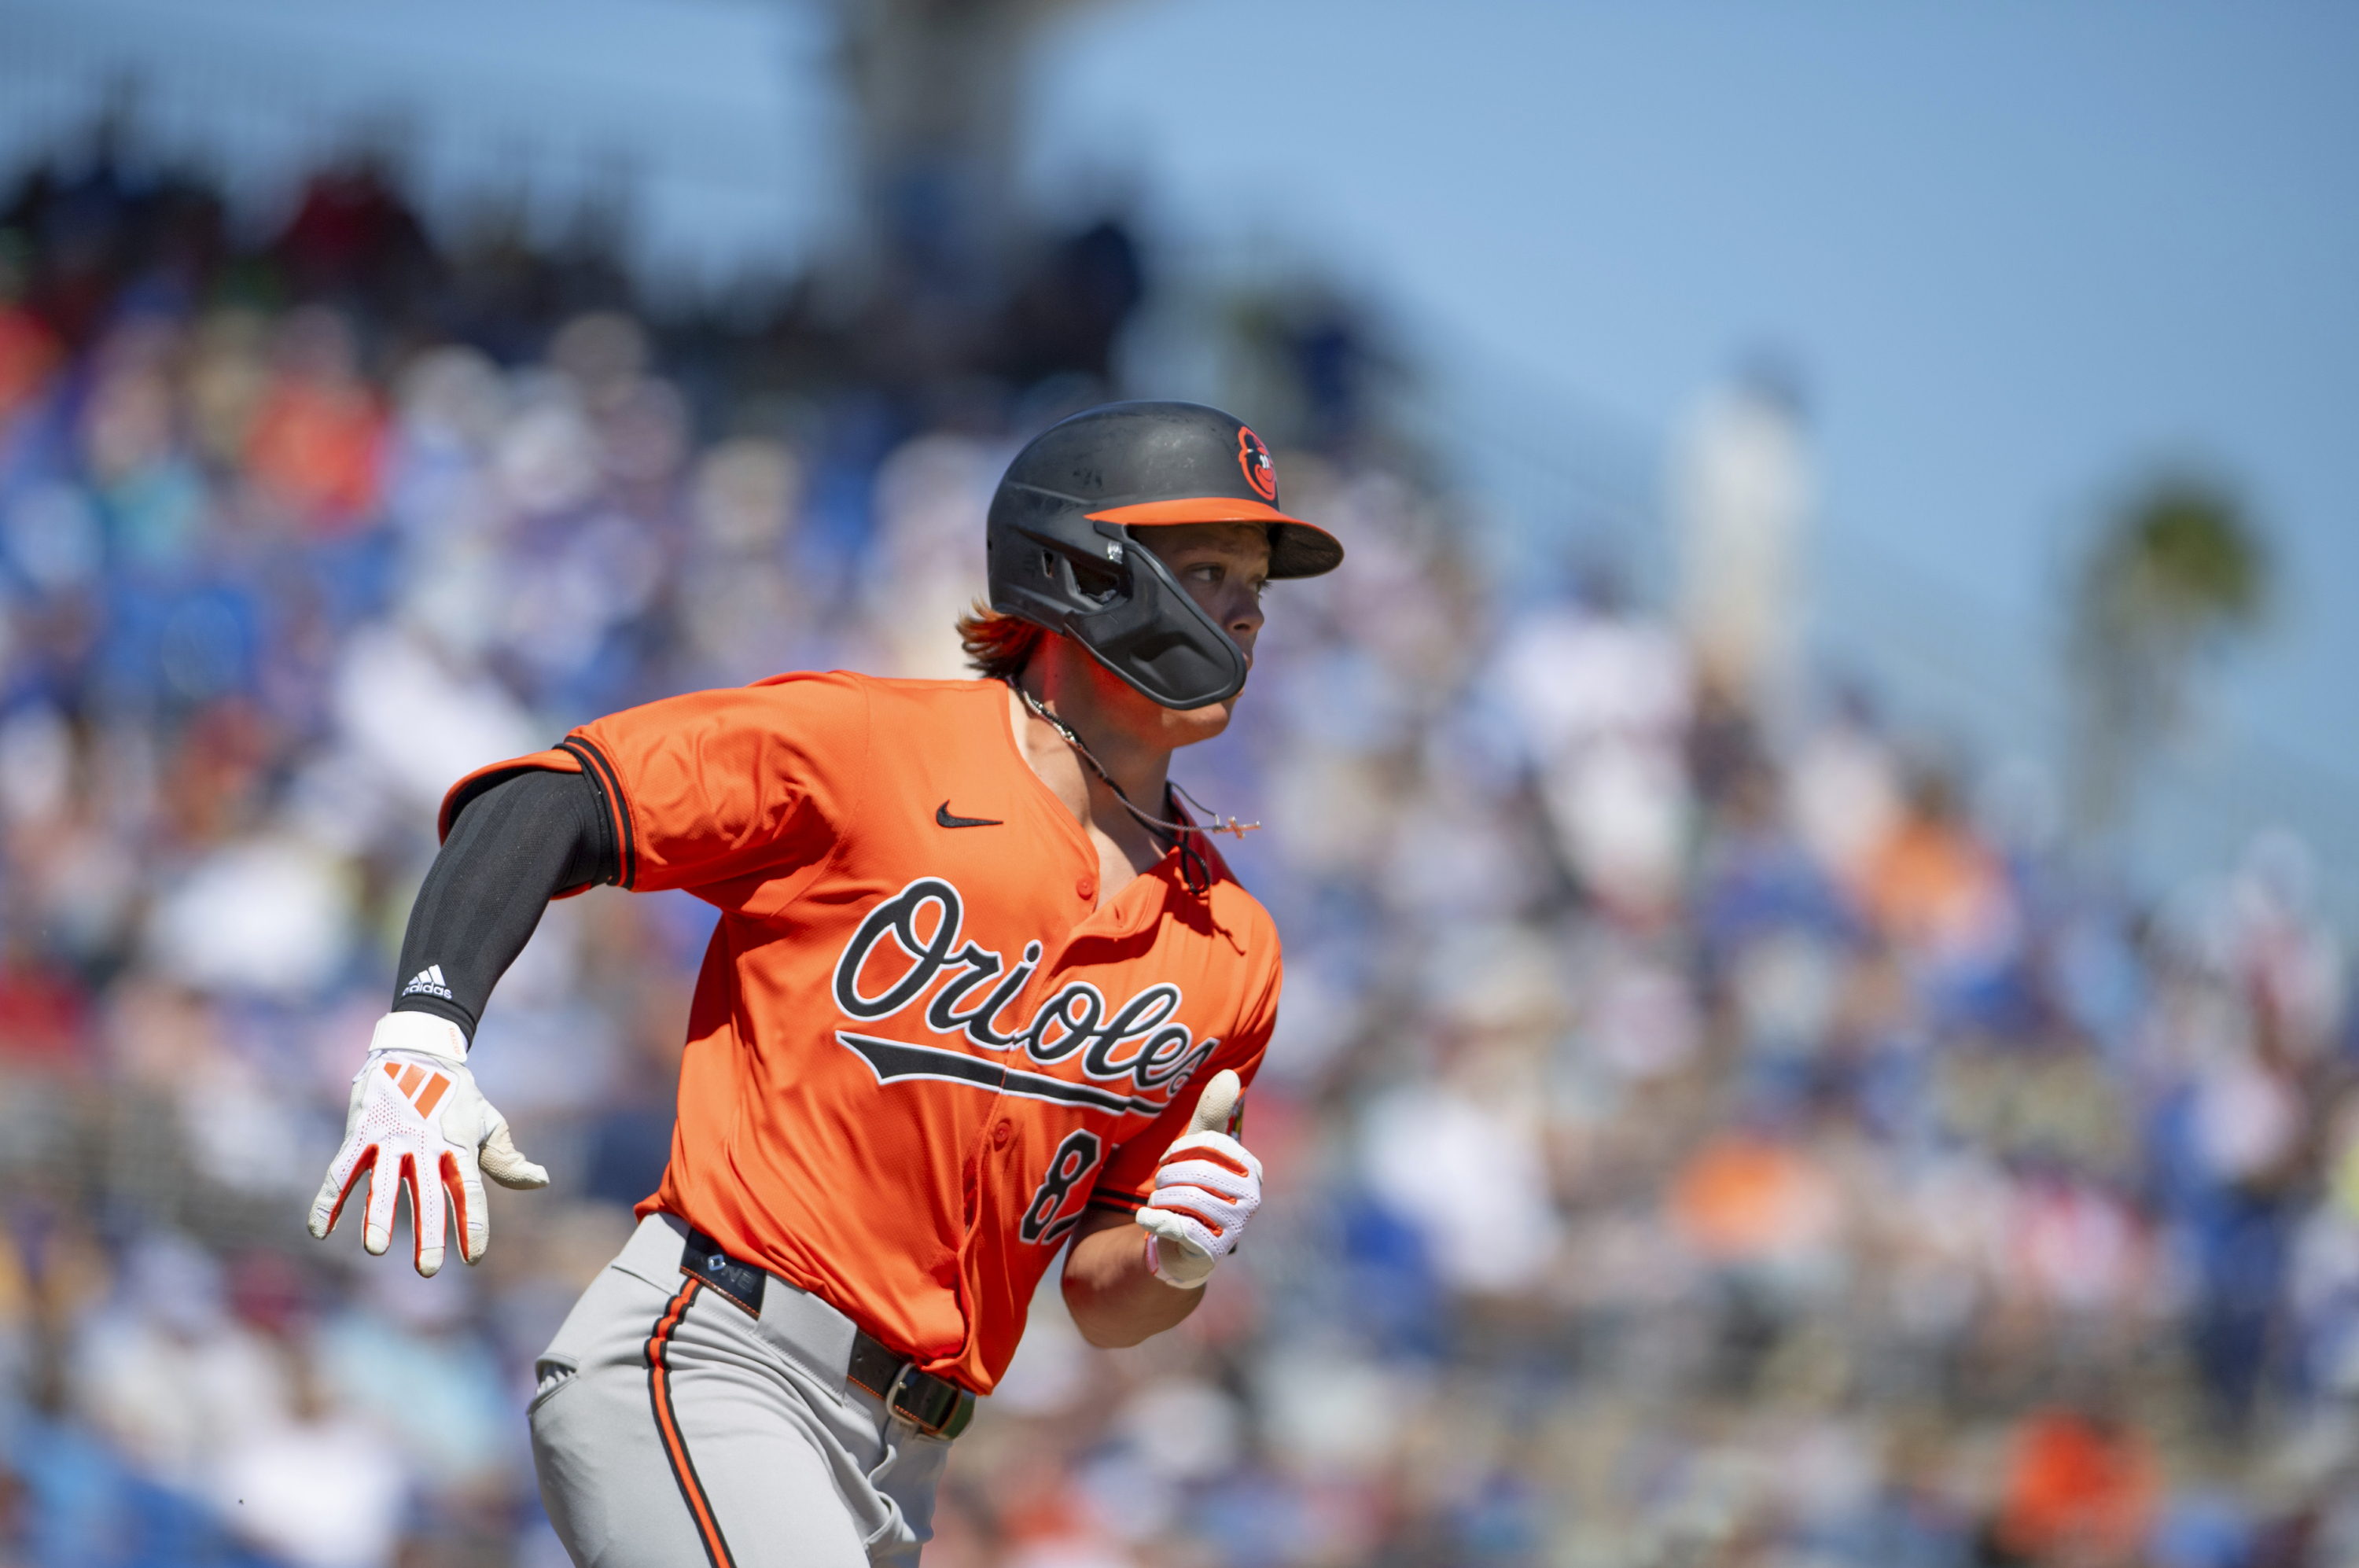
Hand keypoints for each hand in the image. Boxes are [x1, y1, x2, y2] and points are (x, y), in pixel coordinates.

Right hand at [306, 1013, 548, 1275]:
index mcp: (458, 1145)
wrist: (418, 1050)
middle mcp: (424, 1144)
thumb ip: (507, 1159)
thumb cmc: (457, 1095)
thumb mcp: (487, 1123)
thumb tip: (542, 1181)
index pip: (470, 1191)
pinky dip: (328, 1200)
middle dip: (429, 1232)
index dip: (473, 1224)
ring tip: (375, 1248)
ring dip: (377, 1216)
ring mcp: (390, 1138)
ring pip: (381, 1183)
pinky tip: (319, 1232)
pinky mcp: (360, 1133)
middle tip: (429, 1269)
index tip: (474, 1258)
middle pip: (427, 1193)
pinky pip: (342, 1171)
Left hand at [1135, 1069, 1261, 1289]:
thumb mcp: (1200, 1150)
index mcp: (1251, 1170)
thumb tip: (1229, 1074)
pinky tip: (1145, 1218)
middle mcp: (1251, 1200)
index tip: (1169, 1157)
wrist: (1183, 1246)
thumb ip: (1212, 1114)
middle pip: (1196, 1172)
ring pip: (1184, 1198)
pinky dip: (1154, 1219)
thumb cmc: (1195, 1189)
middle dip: (1167, 1175)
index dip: (1181, 1148)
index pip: (1209, 1143)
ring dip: (1160, 1198)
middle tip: (1161, 1183)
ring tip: (1160, 1202)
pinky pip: (1176, 1226)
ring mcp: (1234, 1228)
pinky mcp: (1211, 1252)